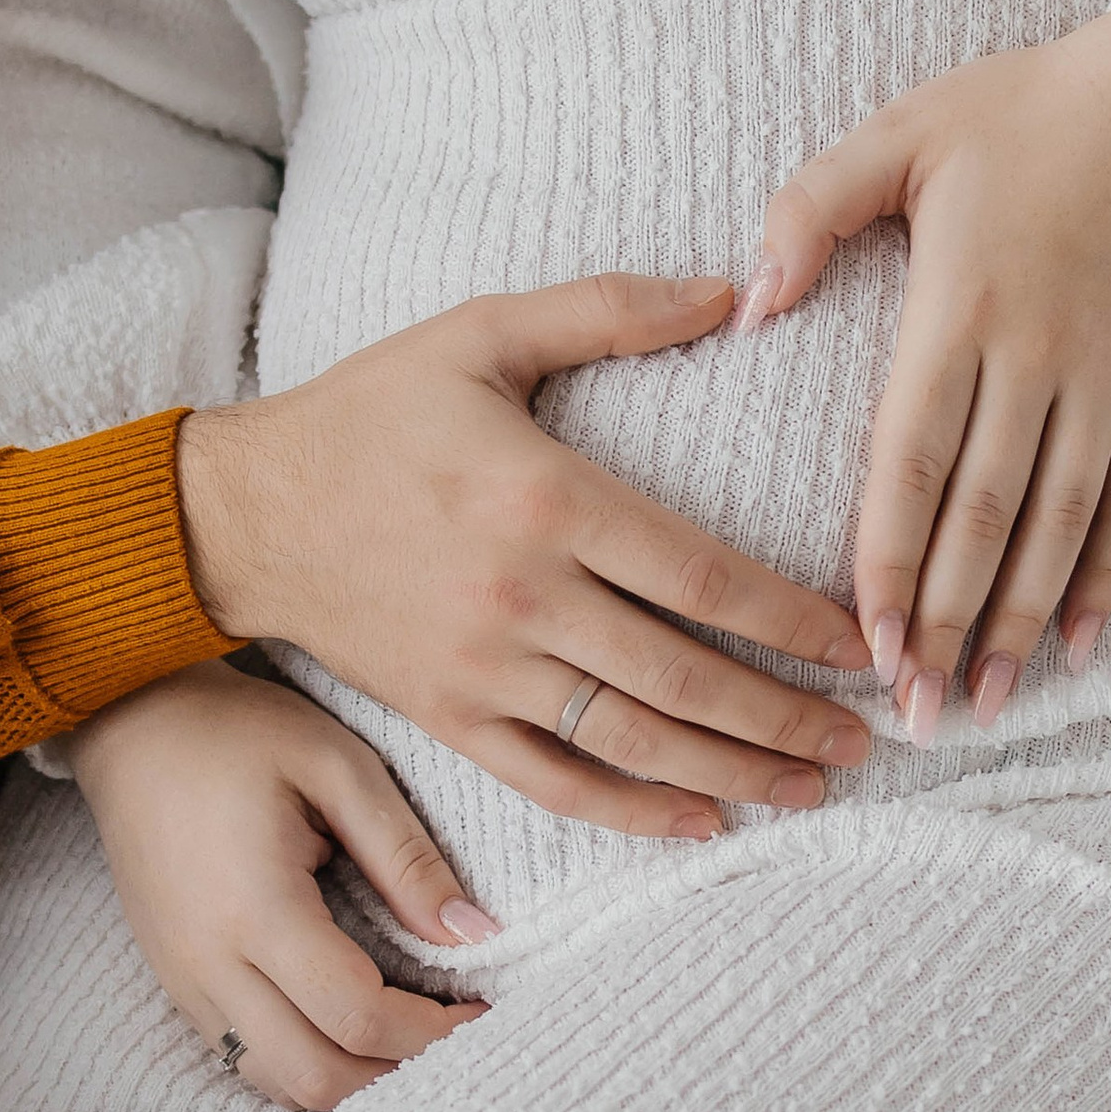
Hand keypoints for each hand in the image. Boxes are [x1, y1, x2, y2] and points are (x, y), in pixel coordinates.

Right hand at [70, 662, 491, 1111]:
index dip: (433, 1031)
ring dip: (355, 1082)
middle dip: (399, 1072)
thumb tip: (473, 933)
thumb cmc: (238, 732)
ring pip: (279, 1083)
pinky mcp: (177, 983)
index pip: (357, 1015)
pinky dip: (310, 1066)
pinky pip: (248, 1061)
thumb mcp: (338, 766)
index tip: (485, 1009)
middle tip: (457, 1036)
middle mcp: (210, 963)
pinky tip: (352, 1030)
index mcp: (256, 908)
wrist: (131, 725)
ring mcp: (185, 982)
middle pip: (317, 1077)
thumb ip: (406, 855)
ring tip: (413, 1039)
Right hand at [175, 277, 871, 842]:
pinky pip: (556, 781)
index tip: (859, 643)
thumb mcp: (482, 332)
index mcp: (546, 500)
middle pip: (685, 675)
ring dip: (734, 769)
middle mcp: (523, 597)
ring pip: (634, 738)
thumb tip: (733, 290)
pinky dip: (634, 811)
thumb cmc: (369, 412)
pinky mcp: (451, 717)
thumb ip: (609, 311)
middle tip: (867, 738)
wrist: (244, 511)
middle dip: (787, 714)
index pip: (701, 577)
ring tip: (813, 785)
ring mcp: (486, 670)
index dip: (793, 619)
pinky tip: (703, 820)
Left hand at [747, 2, 1110, 731]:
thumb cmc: (1021, 109)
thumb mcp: (900, 130)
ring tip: (982, 702)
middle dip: (942, 621)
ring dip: (1019, 621)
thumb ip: (810, 210)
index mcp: (959, 303)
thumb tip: (748, 303)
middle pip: (983, 516)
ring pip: (1060, 524)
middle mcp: (1038, 353)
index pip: (911, 460)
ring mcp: (1110, 375)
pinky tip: (1079, 644)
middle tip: (908, 711)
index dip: (885, 559)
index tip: (859, 641)